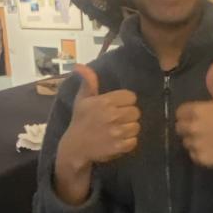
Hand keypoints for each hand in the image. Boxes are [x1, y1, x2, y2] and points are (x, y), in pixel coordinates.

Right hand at [54, 66, 140, 204]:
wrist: (76, 147)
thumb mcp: (82, 99)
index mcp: (105, 102)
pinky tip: (118, 140)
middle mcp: (112, 116)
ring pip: (136, 126)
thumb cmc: (80, 121)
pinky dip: (128, 142)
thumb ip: (88, 82)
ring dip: (129, 129)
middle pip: (136, 112)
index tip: (117, 107)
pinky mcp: (119, 146)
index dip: (125, 101)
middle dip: (128, 115)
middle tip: (117, 119)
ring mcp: (117, 132)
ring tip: (118, 130)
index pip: (131, 97)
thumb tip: (80, 66)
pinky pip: (134, 141)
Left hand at [175, 61, 212, 169]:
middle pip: (179, 128)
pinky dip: (200, 154)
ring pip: (185, 142)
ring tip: (209, 140)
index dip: (188, 114)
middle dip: (188, 127)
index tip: (200, 117)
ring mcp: (196, 144)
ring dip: (193, 141)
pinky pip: (193, 155)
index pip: (180, 112)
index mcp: (197, 111)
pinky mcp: (200, 159)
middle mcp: (193, 127)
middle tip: (204, 129)